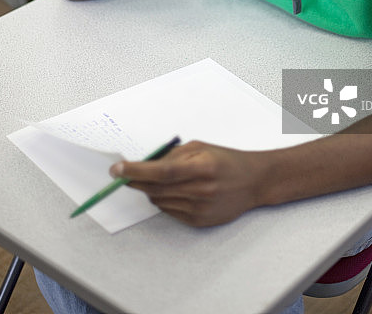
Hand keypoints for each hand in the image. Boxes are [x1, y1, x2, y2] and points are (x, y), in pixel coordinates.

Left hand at [110, 141, 264, 226]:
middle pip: (156, 189)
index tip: (118, 170)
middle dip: (137, 181)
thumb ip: (172, 155)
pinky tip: (177, 191)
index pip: (161, 171)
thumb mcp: (200, 148)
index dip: (137, 171)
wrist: (253, 182)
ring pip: (159, 201)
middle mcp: (201, 190)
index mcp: (202, 167)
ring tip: (166, 179)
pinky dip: (165, 200)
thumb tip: (144, 164)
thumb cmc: (226, 160)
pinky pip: (169, 211)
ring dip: (153, 190)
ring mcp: (200, 209)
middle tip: (126, 173)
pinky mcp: (198, 222)